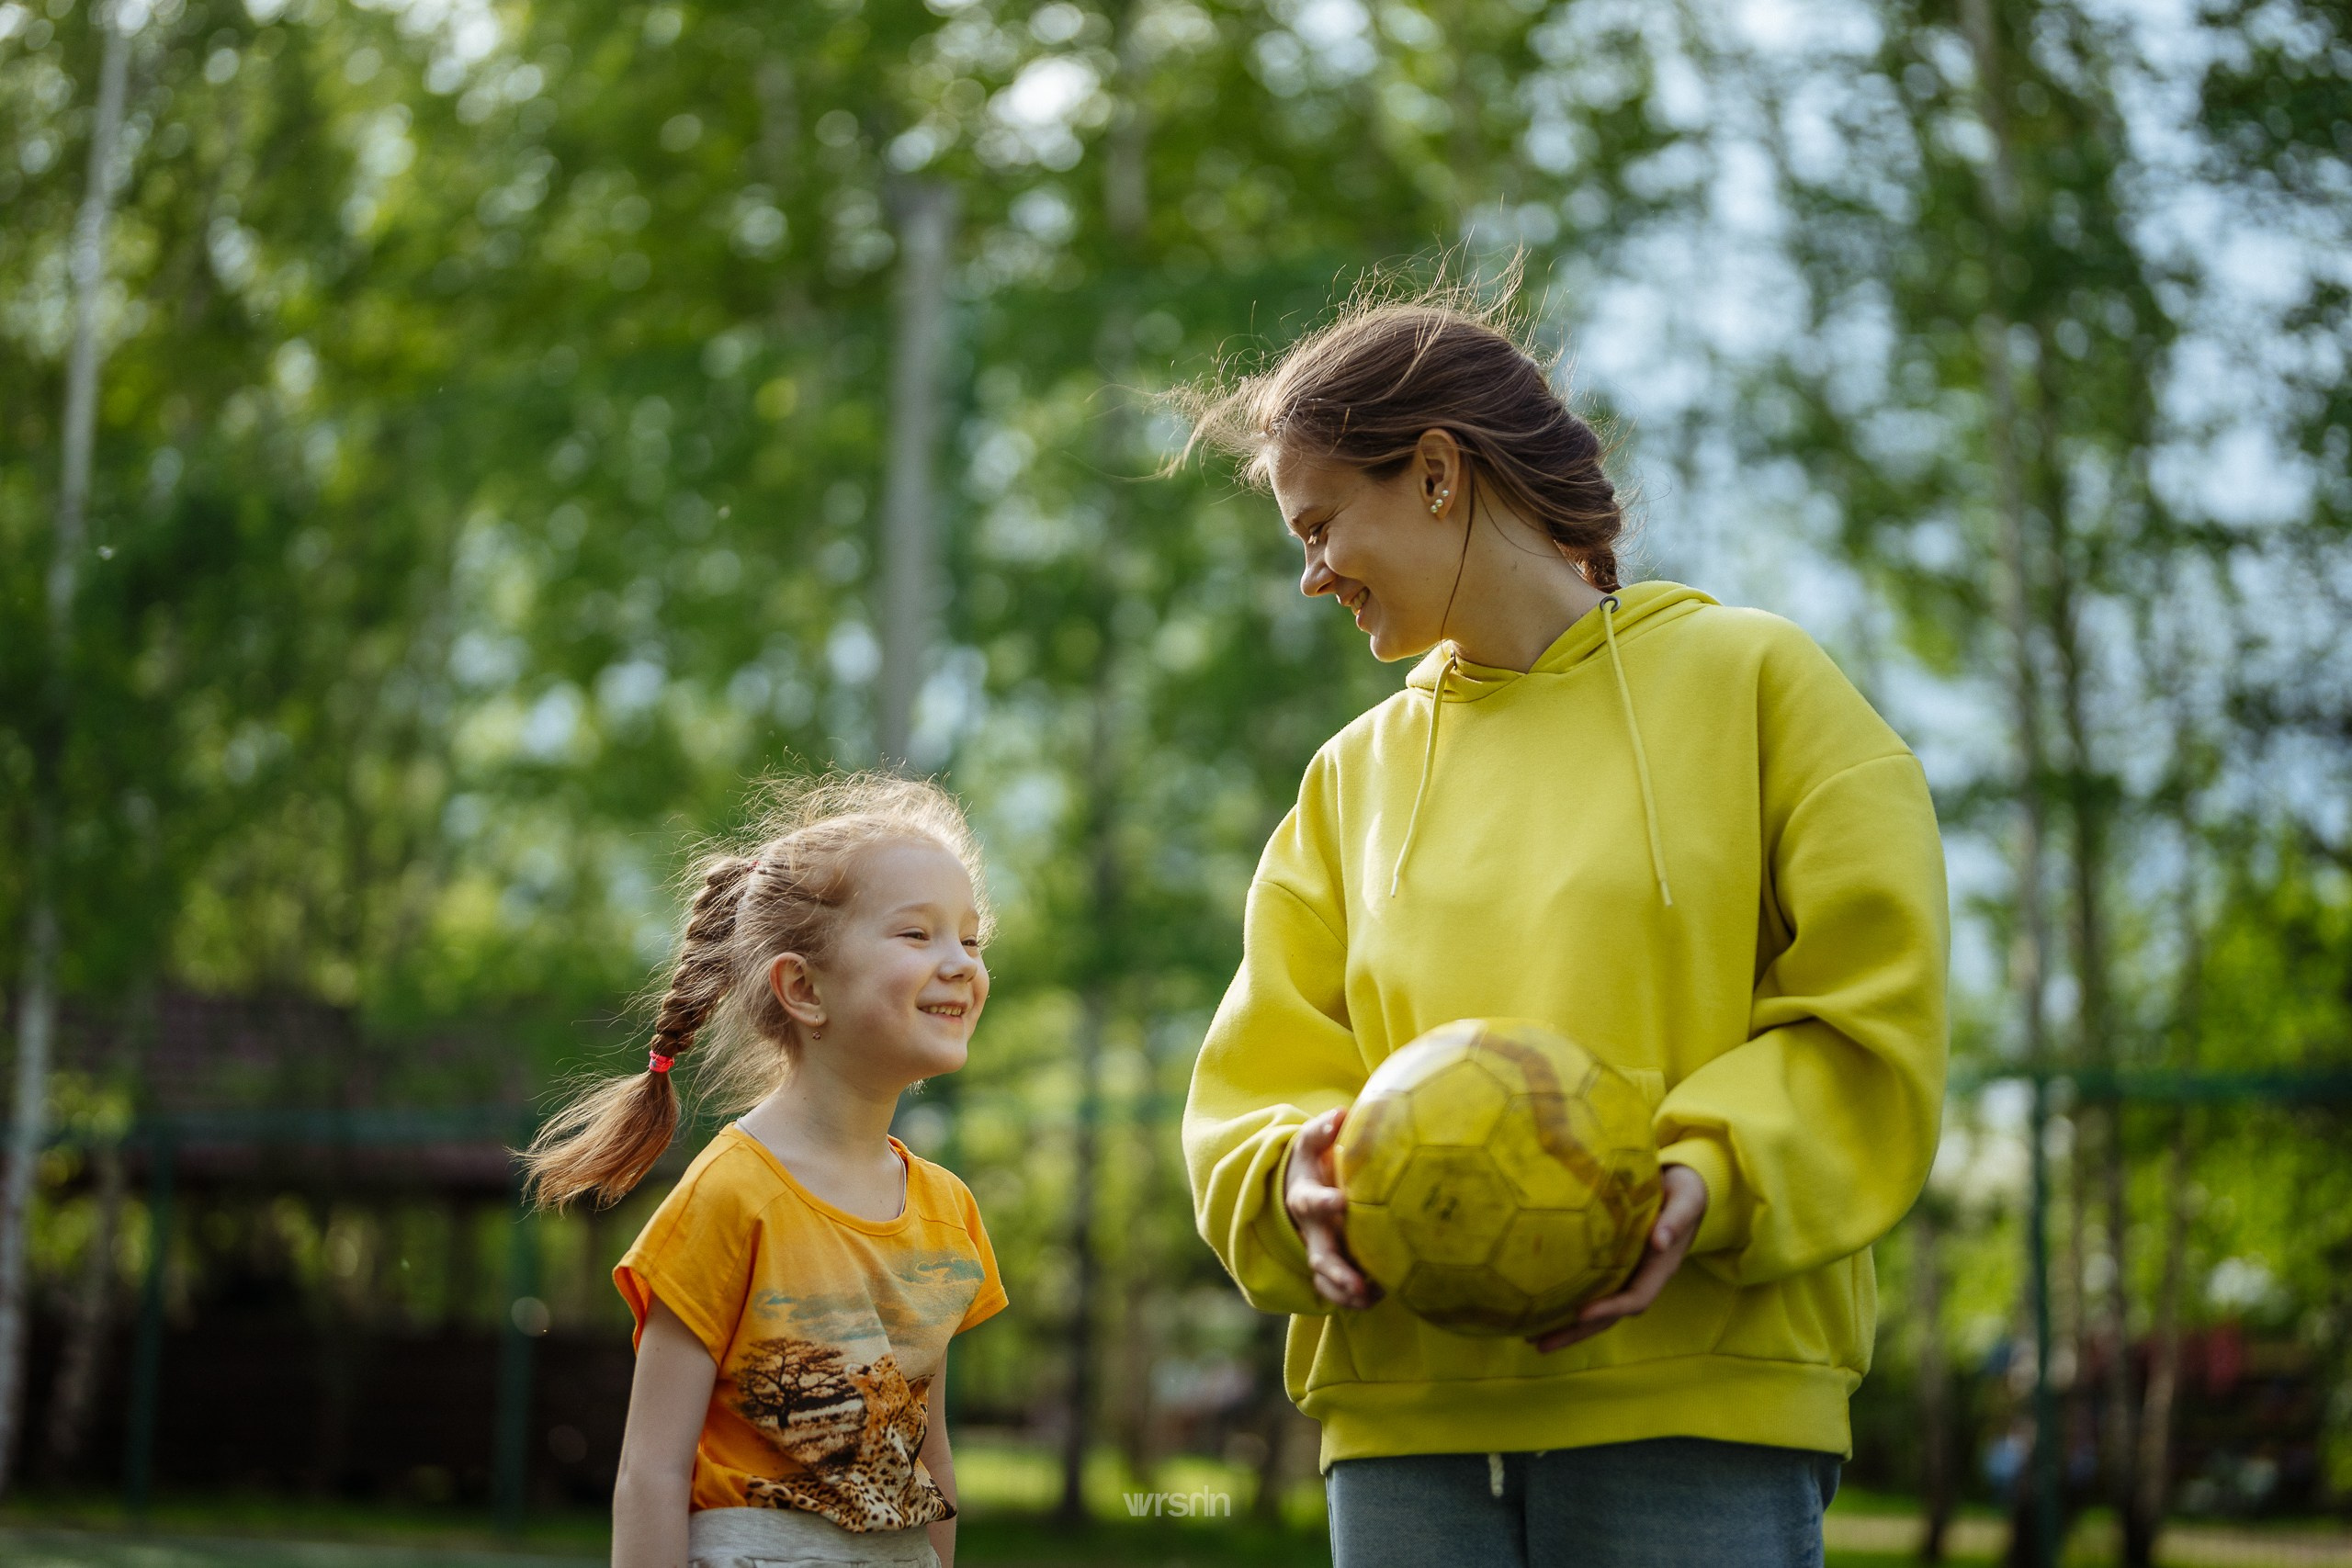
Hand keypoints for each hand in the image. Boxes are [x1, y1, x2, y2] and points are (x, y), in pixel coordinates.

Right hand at [1285, 1107, 1382, 1309]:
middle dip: (1338, 1272)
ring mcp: (1321, 1253)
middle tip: (1359, 1284)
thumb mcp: (1310, 1142)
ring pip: (1328, 1281)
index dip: (1325, 1203)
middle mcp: (1312, 1231)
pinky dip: (1355, 1300)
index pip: (1311, 1202)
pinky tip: (1383, 1297)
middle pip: (1320, 1256)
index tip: (1342, 1201)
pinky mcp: (1332, 1269)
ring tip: (1372, 1299)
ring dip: (1347, 1293)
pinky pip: (1338, 1292)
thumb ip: (1322, 1130)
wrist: (1299, 1190)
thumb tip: (1341, 1113)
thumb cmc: (1313, 1162)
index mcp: (1305, 1199)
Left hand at [1527, 1163, 1707, 1352]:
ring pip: (1596, 1310)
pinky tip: (1538, 1307)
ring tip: (1531, 1336)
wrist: (1683, 1191)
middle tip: (1539, 1343)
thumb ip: (1676, 1220)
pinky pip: (1589, 1292)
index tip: (1580, 1312)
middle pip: (1609, 1316)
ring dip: (1566, 1326)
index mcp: (1660, 1269)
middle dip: (1576, 1331)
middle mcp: (1641, 1279)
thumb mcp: (1686, 1201)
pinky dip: (1566, 1304)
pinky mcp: (1611, 1268)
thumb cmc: (1684, 1194)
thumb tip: (1660, 1241)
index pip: (1635, 1298)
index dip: (1610, 1308)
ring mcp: (1625, 1277)